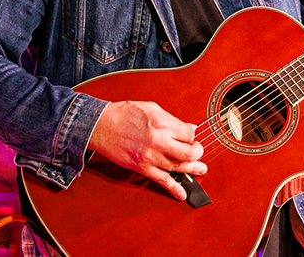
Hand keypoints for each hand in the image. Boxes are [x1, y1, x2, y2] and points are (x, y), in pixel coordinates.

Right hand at [87, 100, 206, 200]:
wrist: (102, 126)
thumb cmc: (125, 114)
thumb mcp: (153, 108)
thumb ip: (173, 120)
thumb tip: (189, 127)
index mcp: (163, 125)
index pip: (189, 134)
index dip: (193, 135)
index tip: (190, 135)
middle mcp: (159, 142)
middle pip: (188, 152)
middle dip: (197, 152)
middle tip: (197, 151)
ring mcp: (150, 157)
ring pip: (178, 167)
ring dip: (192, 169)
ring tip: (201, 169)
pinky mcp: (142, 168)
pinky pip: (161, 180)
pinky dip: (173, 188)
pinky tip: (182, 194)